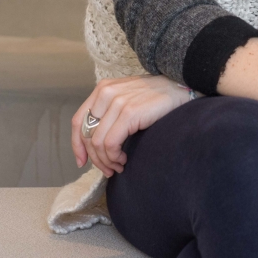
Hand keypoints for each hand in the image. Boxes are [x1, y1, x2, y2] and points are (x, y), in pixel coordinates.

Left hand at [71, 75, 190, 176]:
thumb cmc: (154, 98)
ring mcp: (117, 102)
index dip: (77, 145)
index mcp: (102, 89)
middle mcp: (106, 93)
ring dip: (106, 161)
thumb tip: (94, 144)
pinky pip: (111, 144)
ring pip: (97, 143)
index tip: (82, 161)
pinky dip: (114, 157)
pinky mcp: (129, 113)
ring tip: (119, 165)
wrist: (180, 88)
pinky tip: (124, 160)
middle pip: (86, 135)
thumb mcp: (126, 99)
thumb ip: (109, 114)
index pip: (78, 121)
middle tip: (108, 169)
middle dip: (95, 158)